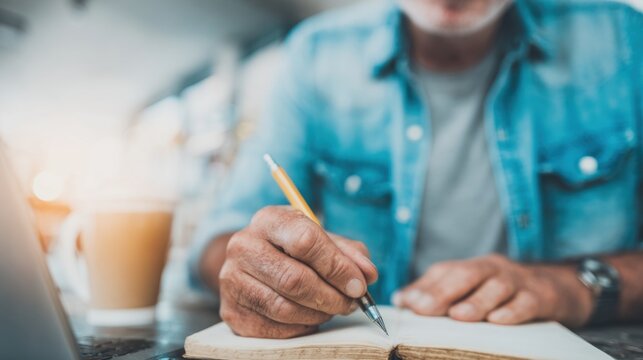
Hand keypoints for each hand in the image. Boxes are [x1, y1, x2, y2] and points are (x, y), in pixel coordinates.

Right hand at [218, 206, 377, 337]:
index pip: (304, 241)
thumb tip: (368, 275)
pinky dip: (301, 327)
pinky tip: (310, 318)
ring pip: (285, 307)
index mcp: (268, 220)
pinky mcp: (232, 312)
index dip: (336, 266)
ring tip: (332, 309)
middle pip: (294, 279)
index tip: (359, 284)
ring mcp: (232, 280)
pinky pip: (275, 328)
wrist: (252, 264)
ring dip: (319, 314)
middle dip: (331, 296)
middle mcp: (243, 246)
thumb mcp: (321, 239)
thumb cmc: (294, 250)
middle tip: (352, 303)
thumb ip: (348, 253)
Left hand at [393, 254, 593, 326]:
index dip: (425, 286)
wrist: (558, 288)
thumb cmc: (505, 291)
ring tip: (459, 316)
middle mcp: (494, 269)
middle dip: (444, 291)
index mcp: (474, 266)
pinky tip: (498, 320)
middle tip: (425, 309)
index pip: (446, 271)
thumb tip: (402, 299)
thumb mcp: (474, 286)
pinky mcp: (541, 296)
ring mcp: (518, 281)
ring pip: (496, 287)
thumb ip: (438, 292)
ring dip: (476, 302)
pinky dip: (512, 311)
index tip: (406, 302)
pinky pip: (526, 302)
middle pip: (467, 274)